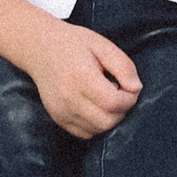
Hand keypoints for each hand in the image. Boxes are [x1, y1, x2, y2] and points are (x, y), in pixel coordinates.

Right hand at [28, 22, 141, 139]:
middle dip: (121, 110)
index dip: (130, 98)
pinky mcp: (58, 119)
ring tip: (105, 96)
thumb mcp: (102, 45)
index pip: (115, 103)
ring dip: (110, 118)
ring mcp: (62, 112)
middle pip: (108, 121)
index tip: (129, 86)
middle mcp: (69, 99)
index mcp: (82, 77)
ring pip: (98, 130)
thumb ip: (123, 66)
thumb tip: (136, 88)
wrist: (39, 48)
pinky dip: (96, 124)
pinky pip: (85, 133)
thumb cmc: (72, 44)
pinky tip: (94, 105)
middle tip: (119, 92)